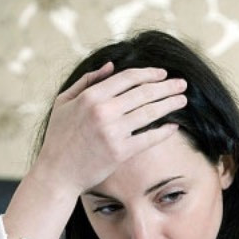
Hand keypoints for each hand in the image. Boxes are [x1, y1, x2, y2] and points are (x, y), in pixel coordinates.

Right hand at [32, 62, 187, 194]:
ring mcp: (113, 132)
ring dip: (169, 104)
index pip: (127, 78)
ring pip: (149, 113)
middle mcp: (103, 111)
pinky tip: (173, 126)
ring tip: (182, 100)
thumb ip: (86, 81)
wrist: (56, 172)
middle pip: (144, 93)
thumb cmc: (59, 137)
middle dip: (166, 87)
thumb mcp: (64, 102)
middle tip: (181, 84)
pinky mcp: (120, 152)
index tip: (162, 74)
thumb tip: (110, 66)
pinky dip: (163, 131)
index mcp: (90, 96)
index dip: (149, 74)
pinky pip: (148, 138)